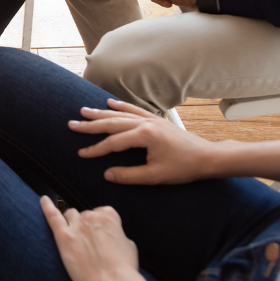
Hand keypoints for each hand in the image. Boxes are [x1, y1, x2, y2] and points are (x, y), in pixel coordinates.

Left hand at [40, 197, 152, 280]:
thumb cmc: (124, 269)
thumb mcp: (129, 245)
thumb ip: (117, 234)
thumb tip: (111, 235)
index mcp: (109, 215)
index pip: (100, 214)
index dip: (99, 227)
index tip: (101, 237)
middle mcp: (92, 216)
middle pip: (84, 215)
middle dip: (86, 227)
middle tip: (90, 244)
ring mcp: (77, 225)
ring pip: (70, 215)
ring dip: (72, 223)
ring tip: (75, 238)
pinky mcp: (64, 237)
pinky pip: (52, 216)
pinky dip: (46, 207)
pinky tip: (43, 200)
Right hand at [70, 99, 216, 184]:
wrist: (207, 157)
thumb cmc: (183, 168)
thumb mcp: (155, 176)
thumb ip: (129, 175)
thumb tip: (107, 174)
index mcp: (144, 136)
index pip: (113, 143)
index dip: (95, 150)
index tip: (81, 154)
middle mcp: (145, 123)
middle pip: (112, 123)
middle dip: (91, 125)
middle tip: (72, 124)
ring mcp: (151, 119)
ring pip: (120, 114)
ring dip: (101, 113)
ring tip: (84, 111)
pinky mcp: (156, 120)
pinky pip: (134, 110)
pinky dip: (121, 106)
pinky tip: (110, 103)